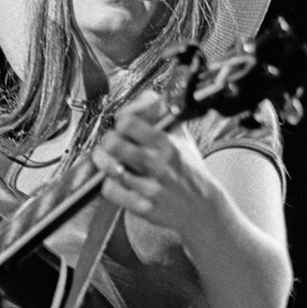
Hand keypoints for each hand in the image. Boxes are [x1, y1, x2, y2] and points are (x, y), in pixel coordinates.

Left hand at [91, 90, 216, 236]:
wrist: (202, 208)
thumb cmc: (188, 170)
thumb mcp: (181, 136)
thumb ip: (160, 115)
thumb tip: (140, 99)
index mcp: (166, 142)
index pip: (128, 121)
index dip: (120, 122)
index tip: (122, 127)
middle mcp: (157, 163)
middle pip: (113, 143)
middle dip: (107, 142)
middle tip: (111, 146)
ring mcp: (149, 186)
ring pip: (108, 167)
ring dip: (104, 163)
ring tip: (109, 162)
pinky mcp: (142, 207)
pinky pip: (111, 191)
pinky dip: (108, 185)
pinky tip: (116, 182)